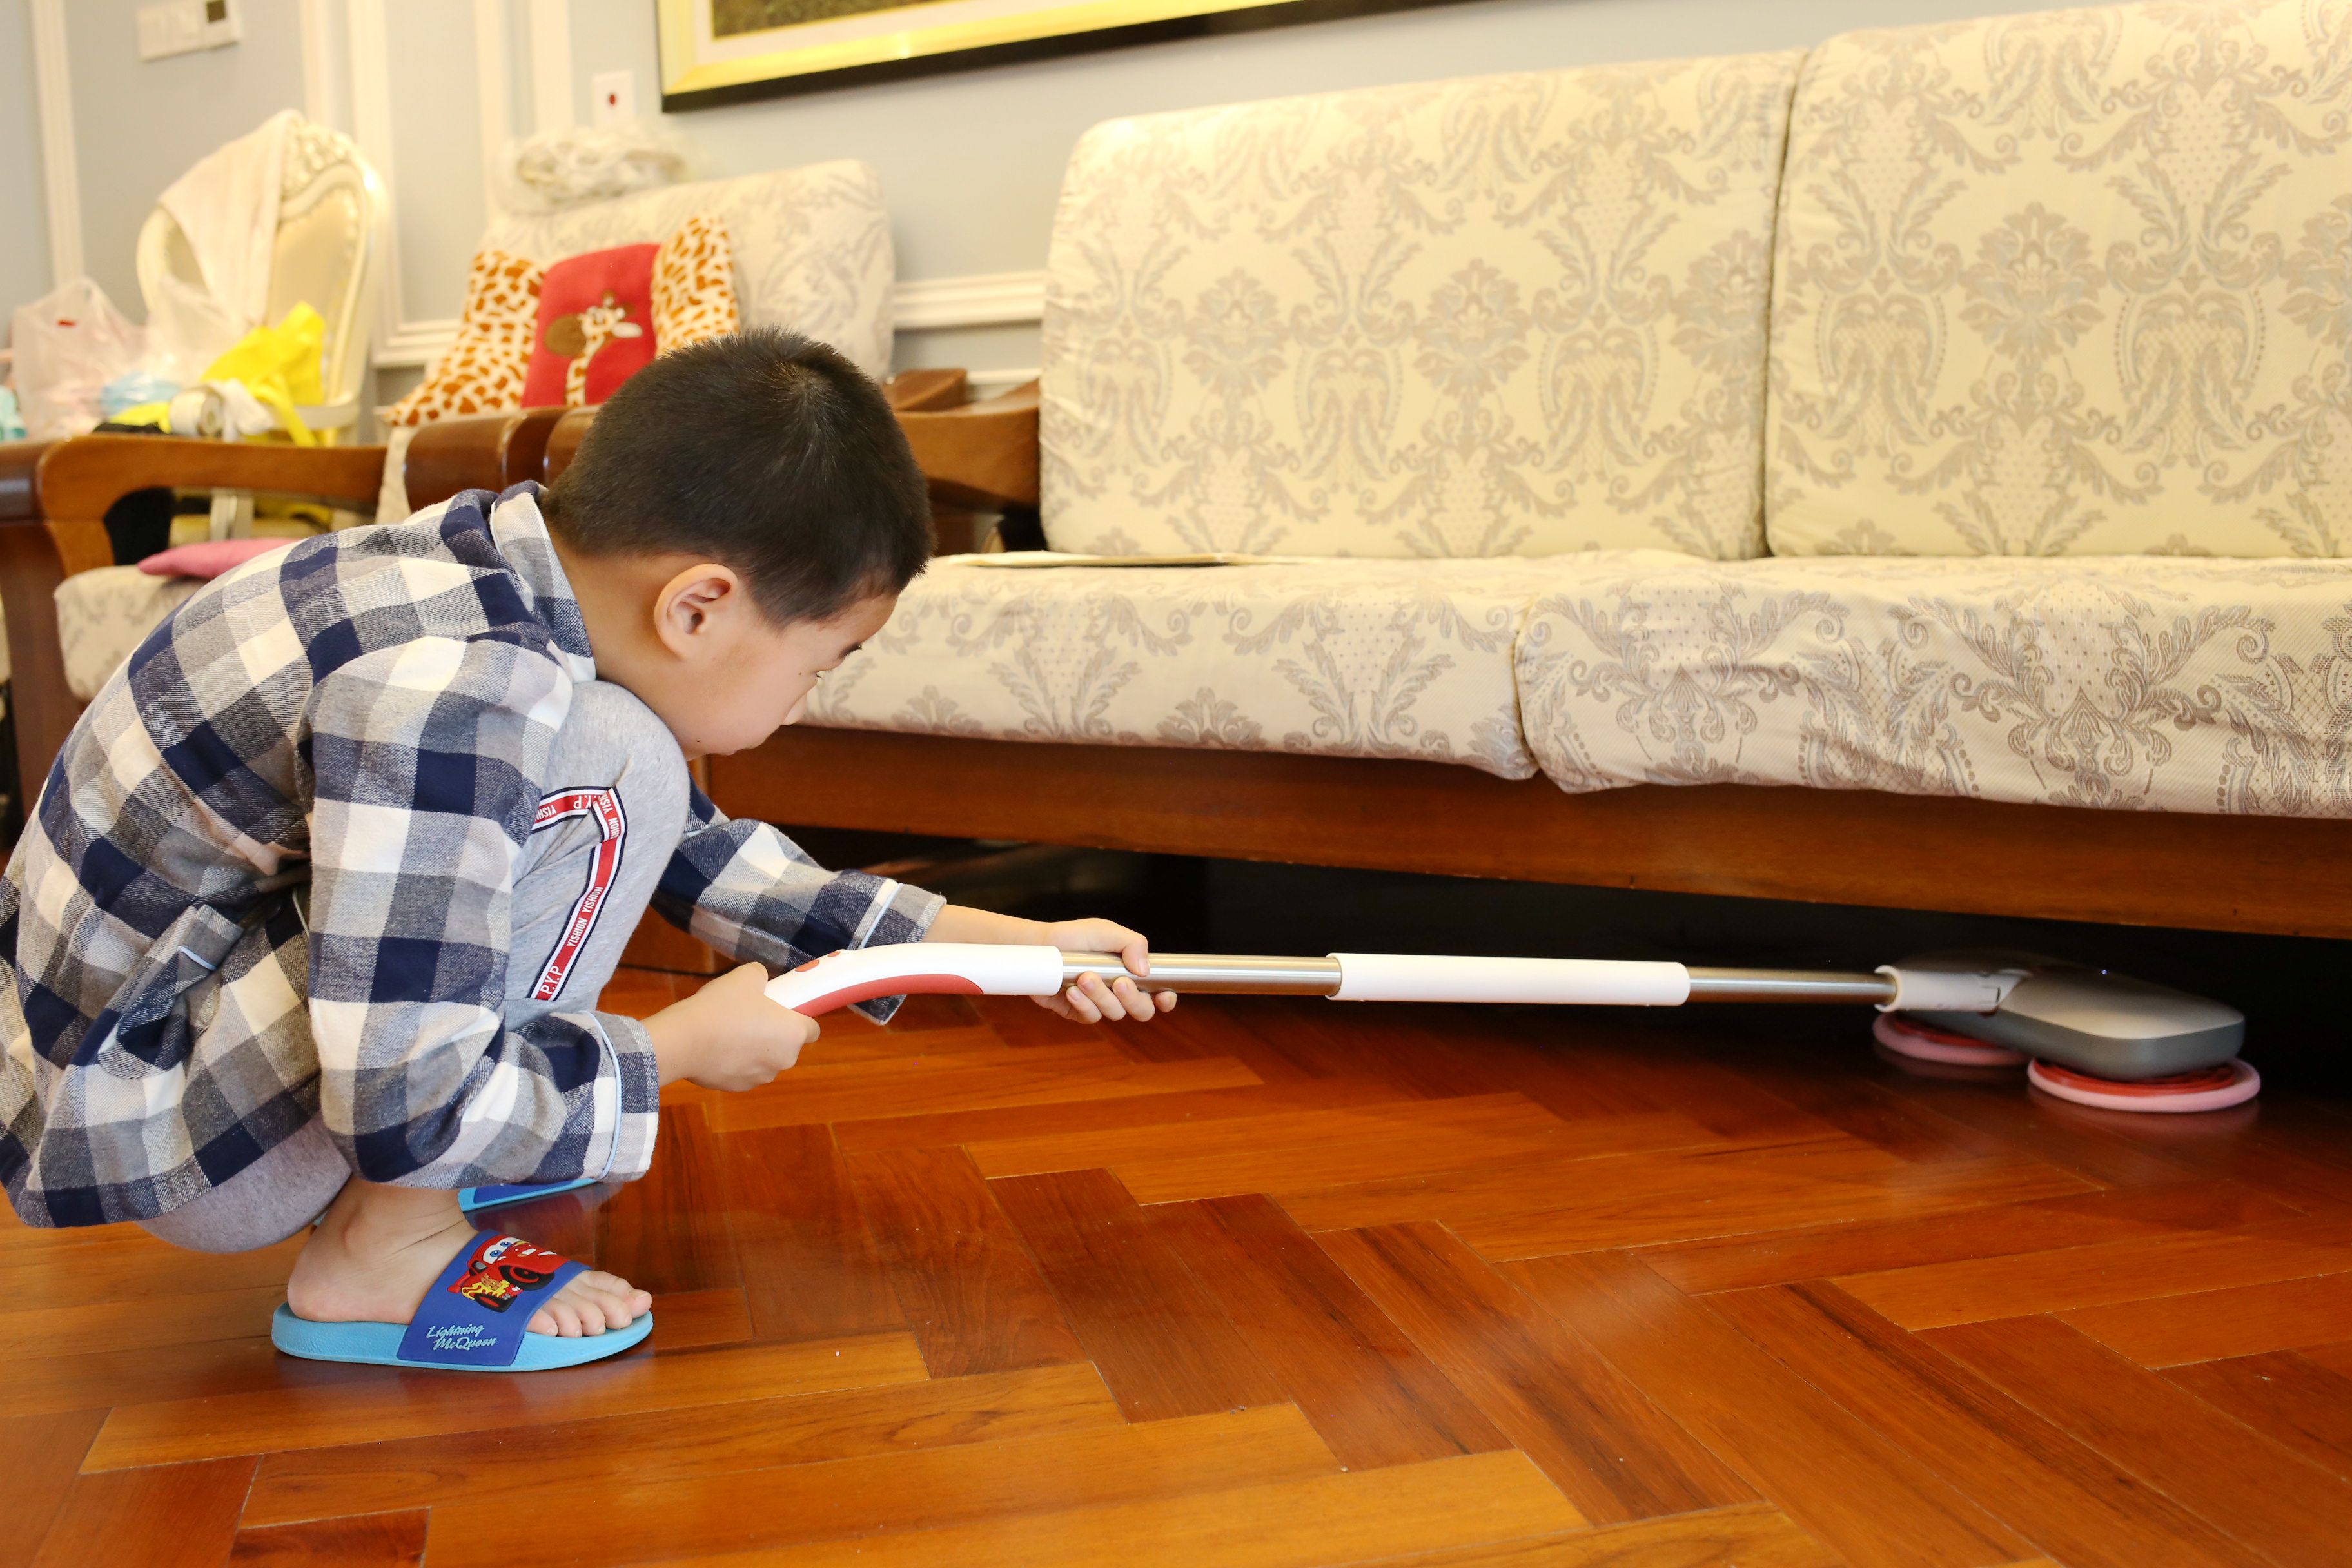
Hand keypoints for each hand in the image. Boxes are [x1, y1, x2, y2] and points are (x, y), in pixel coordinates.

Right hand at [645, 962, 820, 1090]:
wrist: (685, 1041)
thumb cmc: (721, 1007)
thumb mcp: (745, 976)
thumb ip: (761, 976)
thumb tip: (761, 981)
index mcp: (793, 1034)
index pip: (813, 1029)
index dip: (800, 1017)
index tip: (783, 1009)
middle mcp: (784, 1060)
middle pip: (788, 1045)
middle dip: (774, 1032)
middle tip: (751, 1014)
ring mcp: (761, 1077)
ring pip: (765, 1059)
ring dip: (755, 1048)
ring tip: (728, 1030)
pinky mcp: (739, 1087)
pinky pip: (744, 1070)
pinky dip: (736, 1061)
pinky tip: (717, 1047)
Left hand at [1032, 917, 1178, 1023]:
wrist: (1041, 946)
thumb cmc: (1075, 937)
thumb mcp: (1106, 931)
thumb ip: (1132, 944)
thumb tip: (1145, 970)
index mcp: (1132, 972)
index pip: (1158, 992)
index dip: (1165, 999)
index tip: (1162, 996)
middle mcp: (1119, 991)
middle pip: (1142, 1010)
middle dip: (1133, 998)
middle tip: (1118, 982)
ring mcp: (1100, 1004)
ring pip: (1115, 1014)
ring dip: (1102, 996)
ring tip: (1085, 977)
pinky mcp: (1080, 1012)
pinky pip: (1091, 1018)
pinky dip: (1084, 1004)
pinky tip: (1072, 990)